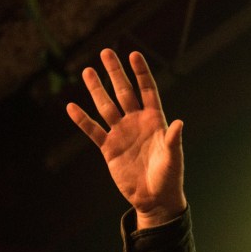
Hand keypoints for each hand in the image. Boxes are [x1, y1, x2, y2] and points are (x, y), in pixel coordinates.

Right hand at [66, 50, 185, 228]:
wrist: (154, 199)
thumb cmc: (169, 177)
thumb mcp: (173, 158)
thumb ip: (173, 140)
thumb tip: (178, 122)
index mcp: (154, 121)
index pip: (147, 91)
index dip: (141, 73)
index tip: (133, 54)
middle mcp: (136, 123)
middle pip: (124, 92)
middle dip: (115, 73)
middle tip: (105, 52)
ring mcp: (121, 134)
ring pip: (106, 107)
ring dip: (97, 90)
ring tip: (87, 71)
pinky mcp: (109, 149)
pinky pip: (93, 131)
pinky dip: (82, 120)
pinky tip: (72, 107)